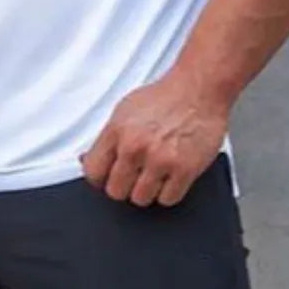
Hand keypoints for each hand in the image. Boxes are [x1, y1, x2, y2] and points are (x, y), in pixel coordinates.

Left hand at [81, 70, 227, 207]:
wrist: (198, 89)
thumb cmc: (165, 97)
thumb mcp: (125, 110)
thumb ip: (108, 138)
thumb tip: (89, 160)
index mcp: (117, 131)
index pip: (93, 172)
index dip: (100, 179)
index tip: (107, 178)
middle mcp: (136, 146)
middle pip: (116, 191)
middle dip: (124, 186)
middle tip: (135, 175)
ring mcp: (160, 159)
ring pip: (141, 199)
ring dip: (147, 191)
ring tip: (154, 174)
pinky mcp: (184, 169)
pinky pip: (168, 199)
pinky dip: (169, 192)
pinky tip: (171, 176)